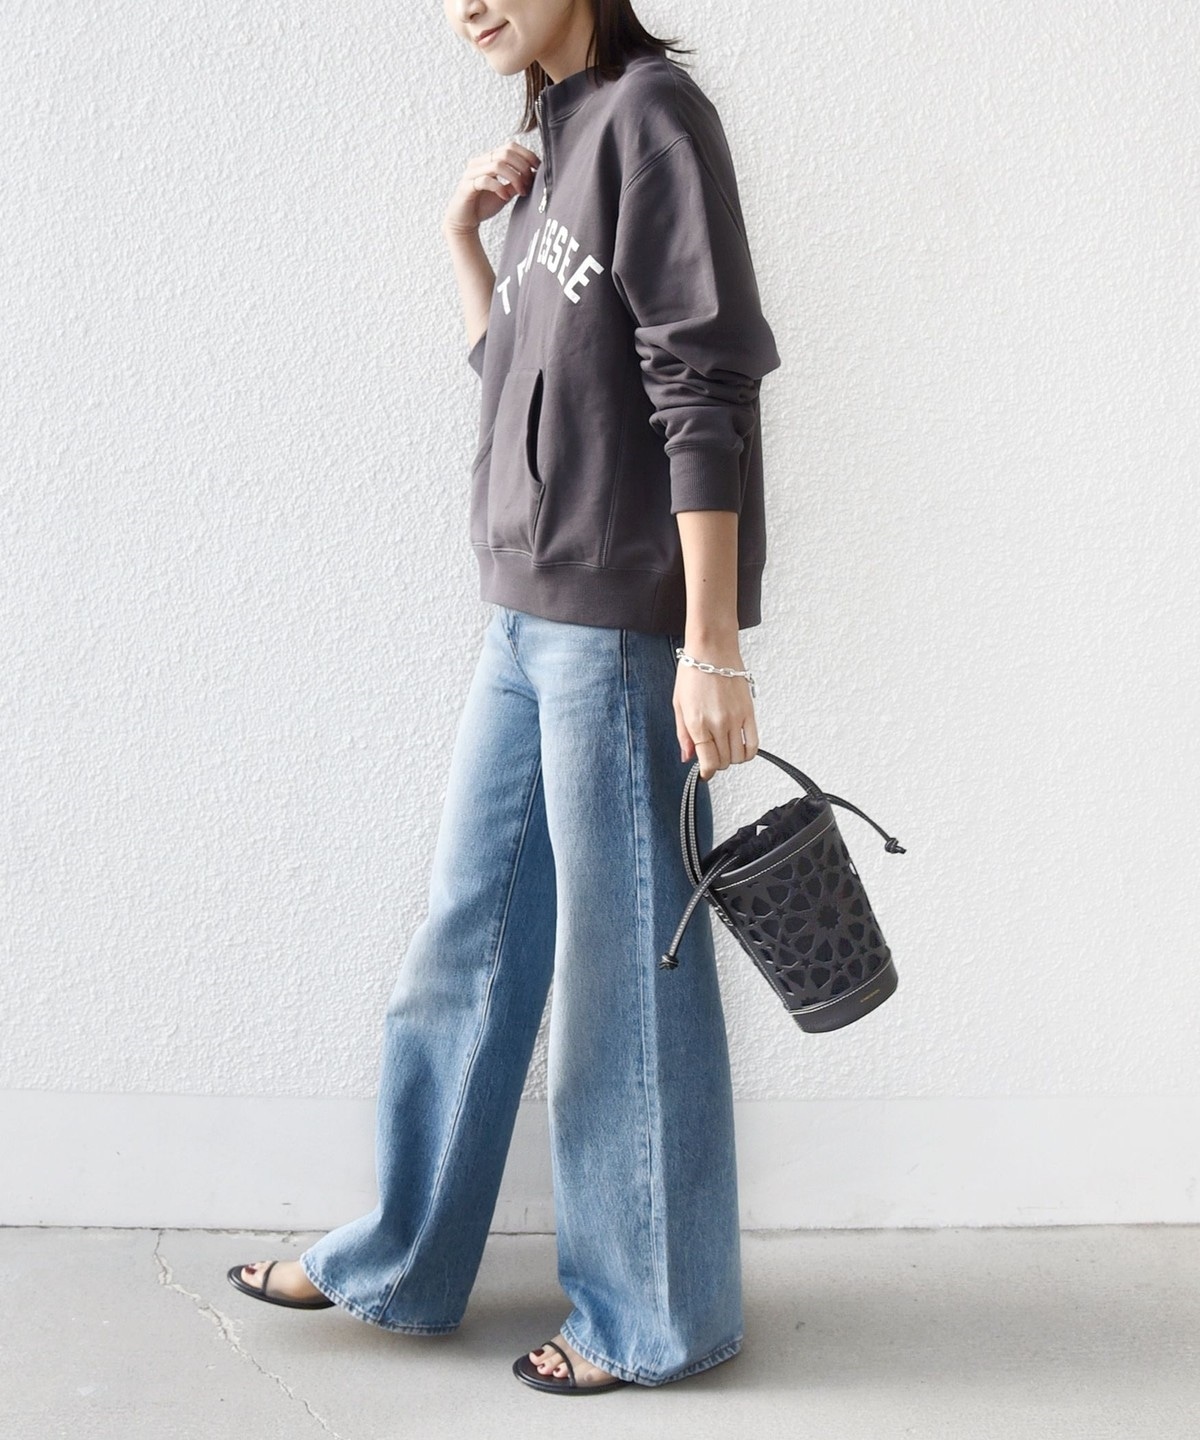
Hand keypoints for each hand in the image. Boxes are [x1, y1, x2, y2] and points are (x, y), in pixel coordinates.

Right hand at [442, 139, 540, 234]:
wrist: (465, 221)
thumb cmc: (484, 205)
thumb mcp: (506, 192)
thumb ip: (517, 182)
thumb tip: (535, 175)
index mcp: (489, 159)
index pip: (510, 146)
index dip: (527, 155)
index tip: (538, 169)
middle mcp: (479, 162)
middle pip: (506, 153)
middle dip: (522, 167)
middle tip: (529, 183)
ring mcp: (471, 173)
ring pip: (497, 164)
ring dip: (514, 178)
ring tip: (521, 191)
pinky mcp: (467, 186)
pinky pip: (485, 180)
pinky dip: (499, 187)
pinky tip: (505, 197)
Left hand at [673, 642, 759, 780]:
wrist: (712, 650)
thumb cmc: (692, 673)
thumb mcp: (678, 705)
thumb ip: (683, 734)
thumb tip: (687, 757)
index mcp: (698, 724)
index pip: (708, 762)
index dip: (706, 773)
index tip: (705, 773)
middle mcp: (718, 724)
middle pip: (724, 761)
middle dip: (717, 763)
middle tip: (712, 755)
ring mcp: (736, 719)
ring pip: (739, 756)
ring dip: (732, 758)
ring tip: (725, 749)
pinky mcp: (749, 712)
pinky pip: (754, 743)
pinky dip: (748, 752)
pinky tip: (741, 747)